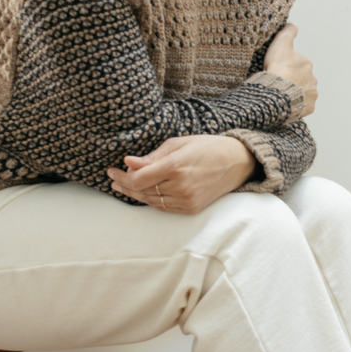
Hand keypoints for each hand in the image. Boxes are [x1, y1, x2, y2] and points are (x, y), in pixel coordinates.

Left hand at [107, 135, 256, 212]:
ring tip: (124, 186)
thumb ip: (152, 156)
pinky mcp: (192, 208)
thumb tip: (128, 162)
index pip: (137, 179)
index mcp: (175, 166)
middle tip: (114, 178)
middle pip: (140, 191)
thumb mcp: (179, 144)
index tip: (112, 170)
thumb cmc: (208, 147)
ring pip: (150, 201)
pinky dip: (151, 200)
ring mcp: (187, 199)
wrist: (238, 162)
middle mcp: (180, 186)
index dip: (121, 176)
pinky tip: (144, 193)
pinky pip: (163, 207)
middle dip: (124, 185)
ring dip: (135, 194)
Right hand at [264, 23, 318, 115]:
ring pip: (304, 92)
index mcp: (307, 64)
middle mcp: (313, 79)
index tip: (278, 69)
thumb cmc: (278, 69)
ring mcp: (312, 94)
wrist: (278, 92)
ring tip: (281, 94)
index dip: (287, 66)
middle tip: (279, 82)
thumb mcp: (281, 44)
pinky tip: (287, 103)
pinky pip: (304, 106)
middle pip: (302, 78)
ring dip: (295, 93)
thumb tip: (293, 24)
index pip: (298, 64)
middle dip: (293, 80)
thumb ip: (288, 32)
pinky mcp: (309, 107)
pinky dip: (297, 105)